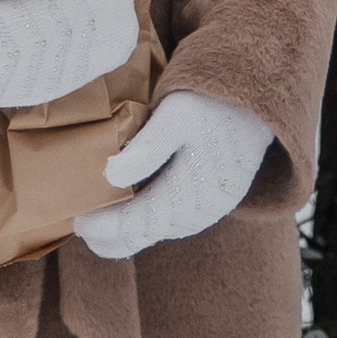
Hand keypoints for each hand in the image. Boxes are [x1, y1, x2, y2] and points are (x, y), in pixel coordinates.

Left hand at [74, 89, 272, 256]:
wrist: (259, 101)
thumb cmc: (214, 103)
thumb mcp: (177, 114)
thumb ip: (147, 147)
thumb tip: (111, 175)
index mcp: (189, 194)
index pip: (136, 222)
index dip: (104, 226)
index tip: (77, 222)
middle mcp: (199, 212)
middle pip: (146, 236)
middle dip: (111, 236)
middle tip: (81, 227)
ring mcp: (208, 210)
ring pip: (159, 231)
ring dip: (128, 230)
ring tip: (100, 220)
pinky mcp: (212, 202)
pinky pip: (173, 221)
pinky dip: (147, 221)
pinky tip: (132, 209)